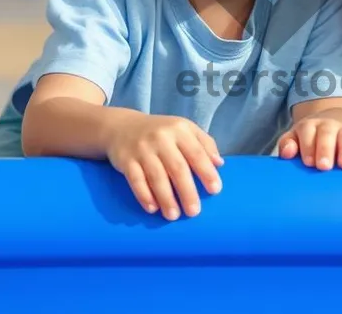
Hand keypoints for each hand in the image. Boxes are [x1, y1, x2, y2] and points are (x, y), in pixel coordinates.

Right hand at [105, 114, 223, 220]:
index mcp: (180, 130)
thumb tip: (219, 164)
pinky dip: (144, 195)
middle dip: (187, 192)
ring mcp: (142, 149)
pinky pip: (136, 180)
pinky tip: (153, 208)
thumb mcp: (184, 130)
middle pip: (177, 168)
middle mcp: (161, 138)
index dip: (206, 172)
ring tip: (174, 216)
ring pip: (156, 176)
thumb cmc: (161, 132)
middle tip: (194, 212)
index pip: (196, 153)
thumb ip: (204, 144)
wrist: (122, 126)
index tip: (215, 190)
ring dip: (166, 198)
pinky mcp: (126, 160)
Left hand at [278, 108, 341, 170]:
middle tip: (327, 166)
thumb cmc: (313, 137)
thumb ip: (288, 144)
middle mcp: (333, 125)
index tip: (310, 163)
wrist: (338, 117)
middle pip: (331, 134)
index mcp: (312, 126)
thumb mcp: (297, 136)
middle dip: (329, 149)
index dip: (309, 147)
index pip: (309, 133)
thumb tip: (287, 153)